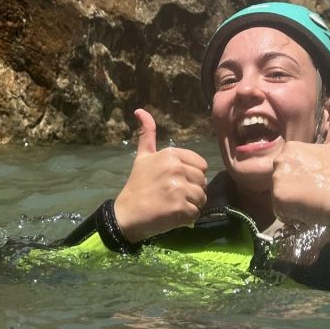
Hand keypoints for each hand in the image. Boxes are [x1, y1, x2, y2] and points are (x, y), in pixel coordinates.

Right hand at [113, 109, 207, 242]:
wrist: (126, 214)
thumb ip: (147, 134)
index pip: (201, 165)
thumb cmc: (137, 185)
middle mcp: (176, 168)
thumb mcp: (142, 156)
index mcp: (171, 154)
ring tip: (174, 205)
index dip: (192, 175)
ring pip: (202, 197)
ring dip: (192, 205)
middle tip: (174, 196)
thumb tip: (140, 110)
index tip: (176, 182)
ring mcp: (179, 188)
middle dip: (193, 190)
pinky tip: (174, 215)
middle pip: (203, 182)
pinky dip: (188, 218)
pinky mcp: (180, 208)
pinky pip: (196, 213)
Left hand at [270, 98, 329, 226]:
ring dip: (293, 200)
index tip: (316, 179)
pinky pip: (280, 209)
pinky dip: (290, 212)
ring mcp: (277, 179)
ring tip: (311, 200)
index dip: (303, 174)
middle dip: (295, 186)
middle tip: (314, 190)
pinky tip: (305, 209)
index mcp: (292, 147)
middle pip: (283, 178)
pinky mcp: (277, 198)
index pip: (290, 165)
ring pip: (281, 193)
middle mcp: (280, 160)